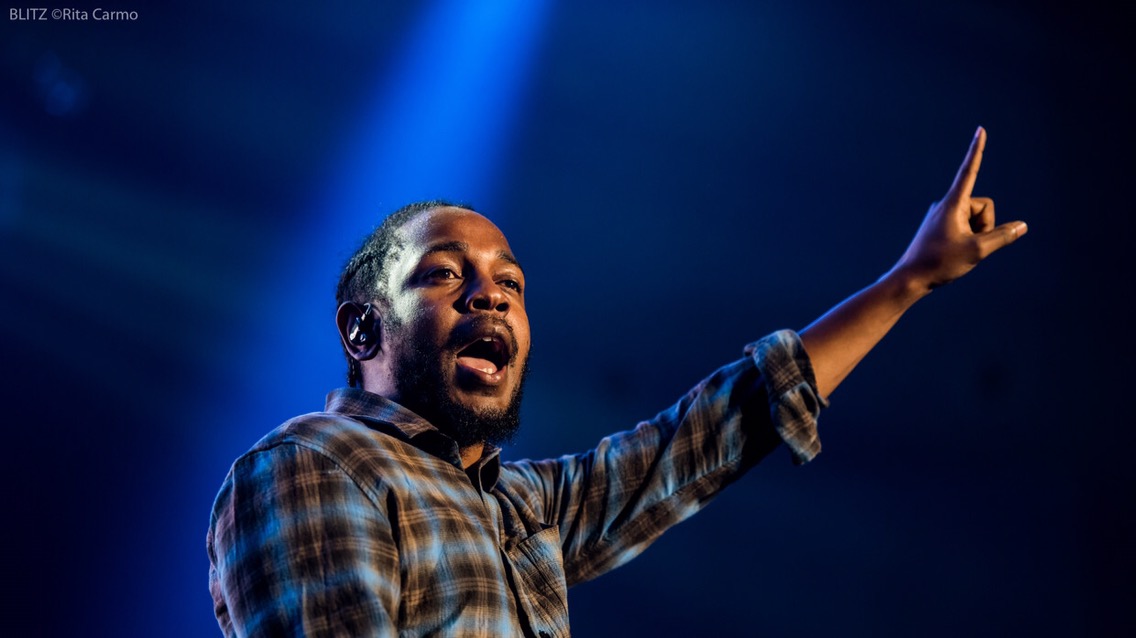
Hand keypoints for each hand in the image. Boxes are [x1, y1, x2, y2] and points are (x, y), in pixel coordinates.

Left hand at [891, 127, 1026, 291]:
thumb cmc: (939, 263)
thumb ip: (1002, 236)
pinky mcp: (941, 226)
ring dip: (977, 234)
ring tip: (958, 250)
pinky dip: (969, 239)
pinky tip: (954, 253)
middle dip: (986, 225)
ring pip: (976, 219)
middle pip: (983, 207)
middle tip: (968, 245)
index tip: (980, 130)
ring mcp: (943, 215)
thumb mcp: (977, 250)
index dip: (977, 151)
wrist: (910, 279)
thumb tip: (1021, 226)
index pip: (969, 171)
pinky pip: (966, 227)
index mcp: (952, 203)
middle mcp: (946, 204)